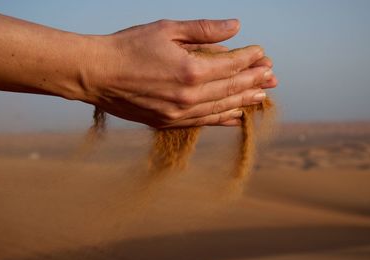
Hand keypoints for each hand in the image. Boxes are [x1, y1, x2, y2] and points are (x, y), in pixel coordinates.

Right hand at [80, 19, 277, 127]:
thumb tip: (235, 26)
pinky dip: (222, 119)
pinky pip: (203, 122)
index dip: (250, 58)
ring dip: (244, 101)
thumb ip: (204, 30)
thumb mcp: (167, 29)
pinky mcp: (168, 123)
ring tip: (262, 97)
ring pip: (221, 108)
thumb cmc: (128, 47)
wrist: (96, 74)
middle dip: (255, 81)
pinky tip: (236, 117)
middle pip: (231, 88)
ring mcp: (179, 113)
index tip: (262, 53)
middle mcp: (189, 97)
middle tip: (273, 77)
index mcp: (190, 70)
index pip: (231, 65)